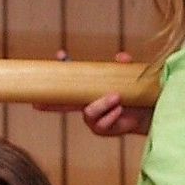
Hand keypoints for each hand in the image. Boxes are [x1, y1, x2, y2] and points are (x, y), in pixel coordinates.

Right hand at [34, 51, 151, 136]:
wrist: (147, 111)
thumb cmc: (135, 94)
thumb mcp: (129, 77)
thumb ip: (124, 66)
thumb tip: (120, 57)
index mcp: (89, 89)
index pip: (72, 77)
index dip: (65, 67)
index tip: (61, 55)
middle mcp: (86, 104)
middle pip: (63, 104)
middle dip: (49, 104)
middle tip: (37, 104)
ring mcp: (93, 118)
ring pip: (88, 112)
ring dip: (101, 104)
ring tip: (116, 96)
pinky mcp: (101, 129)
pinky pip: (101, 124)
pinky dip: (110, 115)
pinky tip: (119, 109)